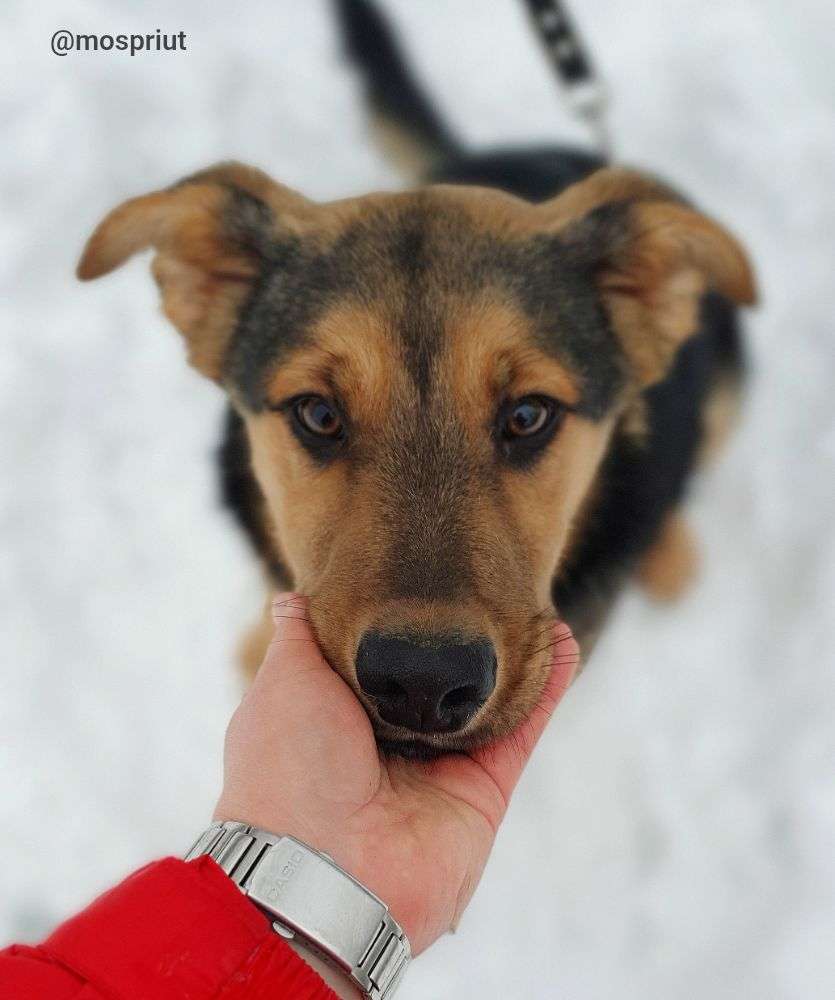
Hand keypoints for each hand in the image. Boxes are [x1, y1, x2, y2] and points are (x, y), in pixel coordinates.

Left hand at [215, 594, 578, 956]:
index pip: (382, 658)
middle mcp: (391, 742)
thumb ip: (301, 637)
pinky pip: (522, 731)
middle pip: (440, 681)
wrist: (322, 866)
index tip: (430, 580)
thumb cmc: (290, 764)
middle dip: (467, 641)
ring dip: (519, 657)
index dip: (406, 622)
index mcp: (339, 716)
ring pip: (489, 701)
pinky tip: (564, 643)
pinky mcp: (483, 791)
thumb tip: (292, 598)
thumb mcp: (284, 682)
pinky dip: (548, 690)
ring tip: (540, 609)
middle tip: (495, 590)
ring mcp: (440, 768)